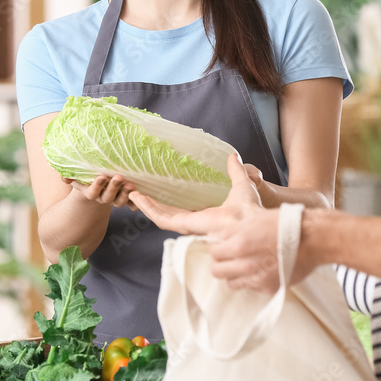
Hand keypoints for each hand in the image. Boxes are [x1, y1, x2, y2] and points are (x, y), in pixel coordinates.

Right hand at [64, 175, 137, 209]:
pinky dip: (135, 201)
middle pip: (108, 197)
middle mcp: (103, 198)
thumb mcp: (79, 176)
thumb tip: (64, 179)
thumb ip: (70, 176)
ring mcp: (115, 200)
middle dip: (113, 187)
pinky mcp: (126, 200)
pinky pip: (131, 204)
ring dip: (126, 194)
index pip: (92, 193)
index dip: (97, 186)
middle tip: (119, 177)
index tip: (101, 177)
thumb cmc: (88, 177)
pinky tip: (141, 194)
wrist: (101, 185)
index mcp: (91, 193)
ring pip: (120, 201)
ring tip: (131, 184)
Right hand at [129, 154, 262, 235]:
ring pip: (160, 215)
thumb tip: (233, 155)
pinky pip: (161, 218)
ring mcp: (187, 225)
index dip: (167, 200)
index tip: (156, 190)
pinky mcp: (183, 226)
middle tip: (137, 191)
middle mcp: (194, 222)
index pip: (182, 208)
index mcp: (205, 215)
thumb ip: (235, 170)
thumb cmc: (248, 209)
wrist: (248, 223)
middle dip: (151, 203)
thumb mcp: (240, 184)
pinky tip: (138, 199)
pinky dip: (148, 209)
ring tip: (132, 194)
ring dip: (145, 205)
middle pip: (166, 212)